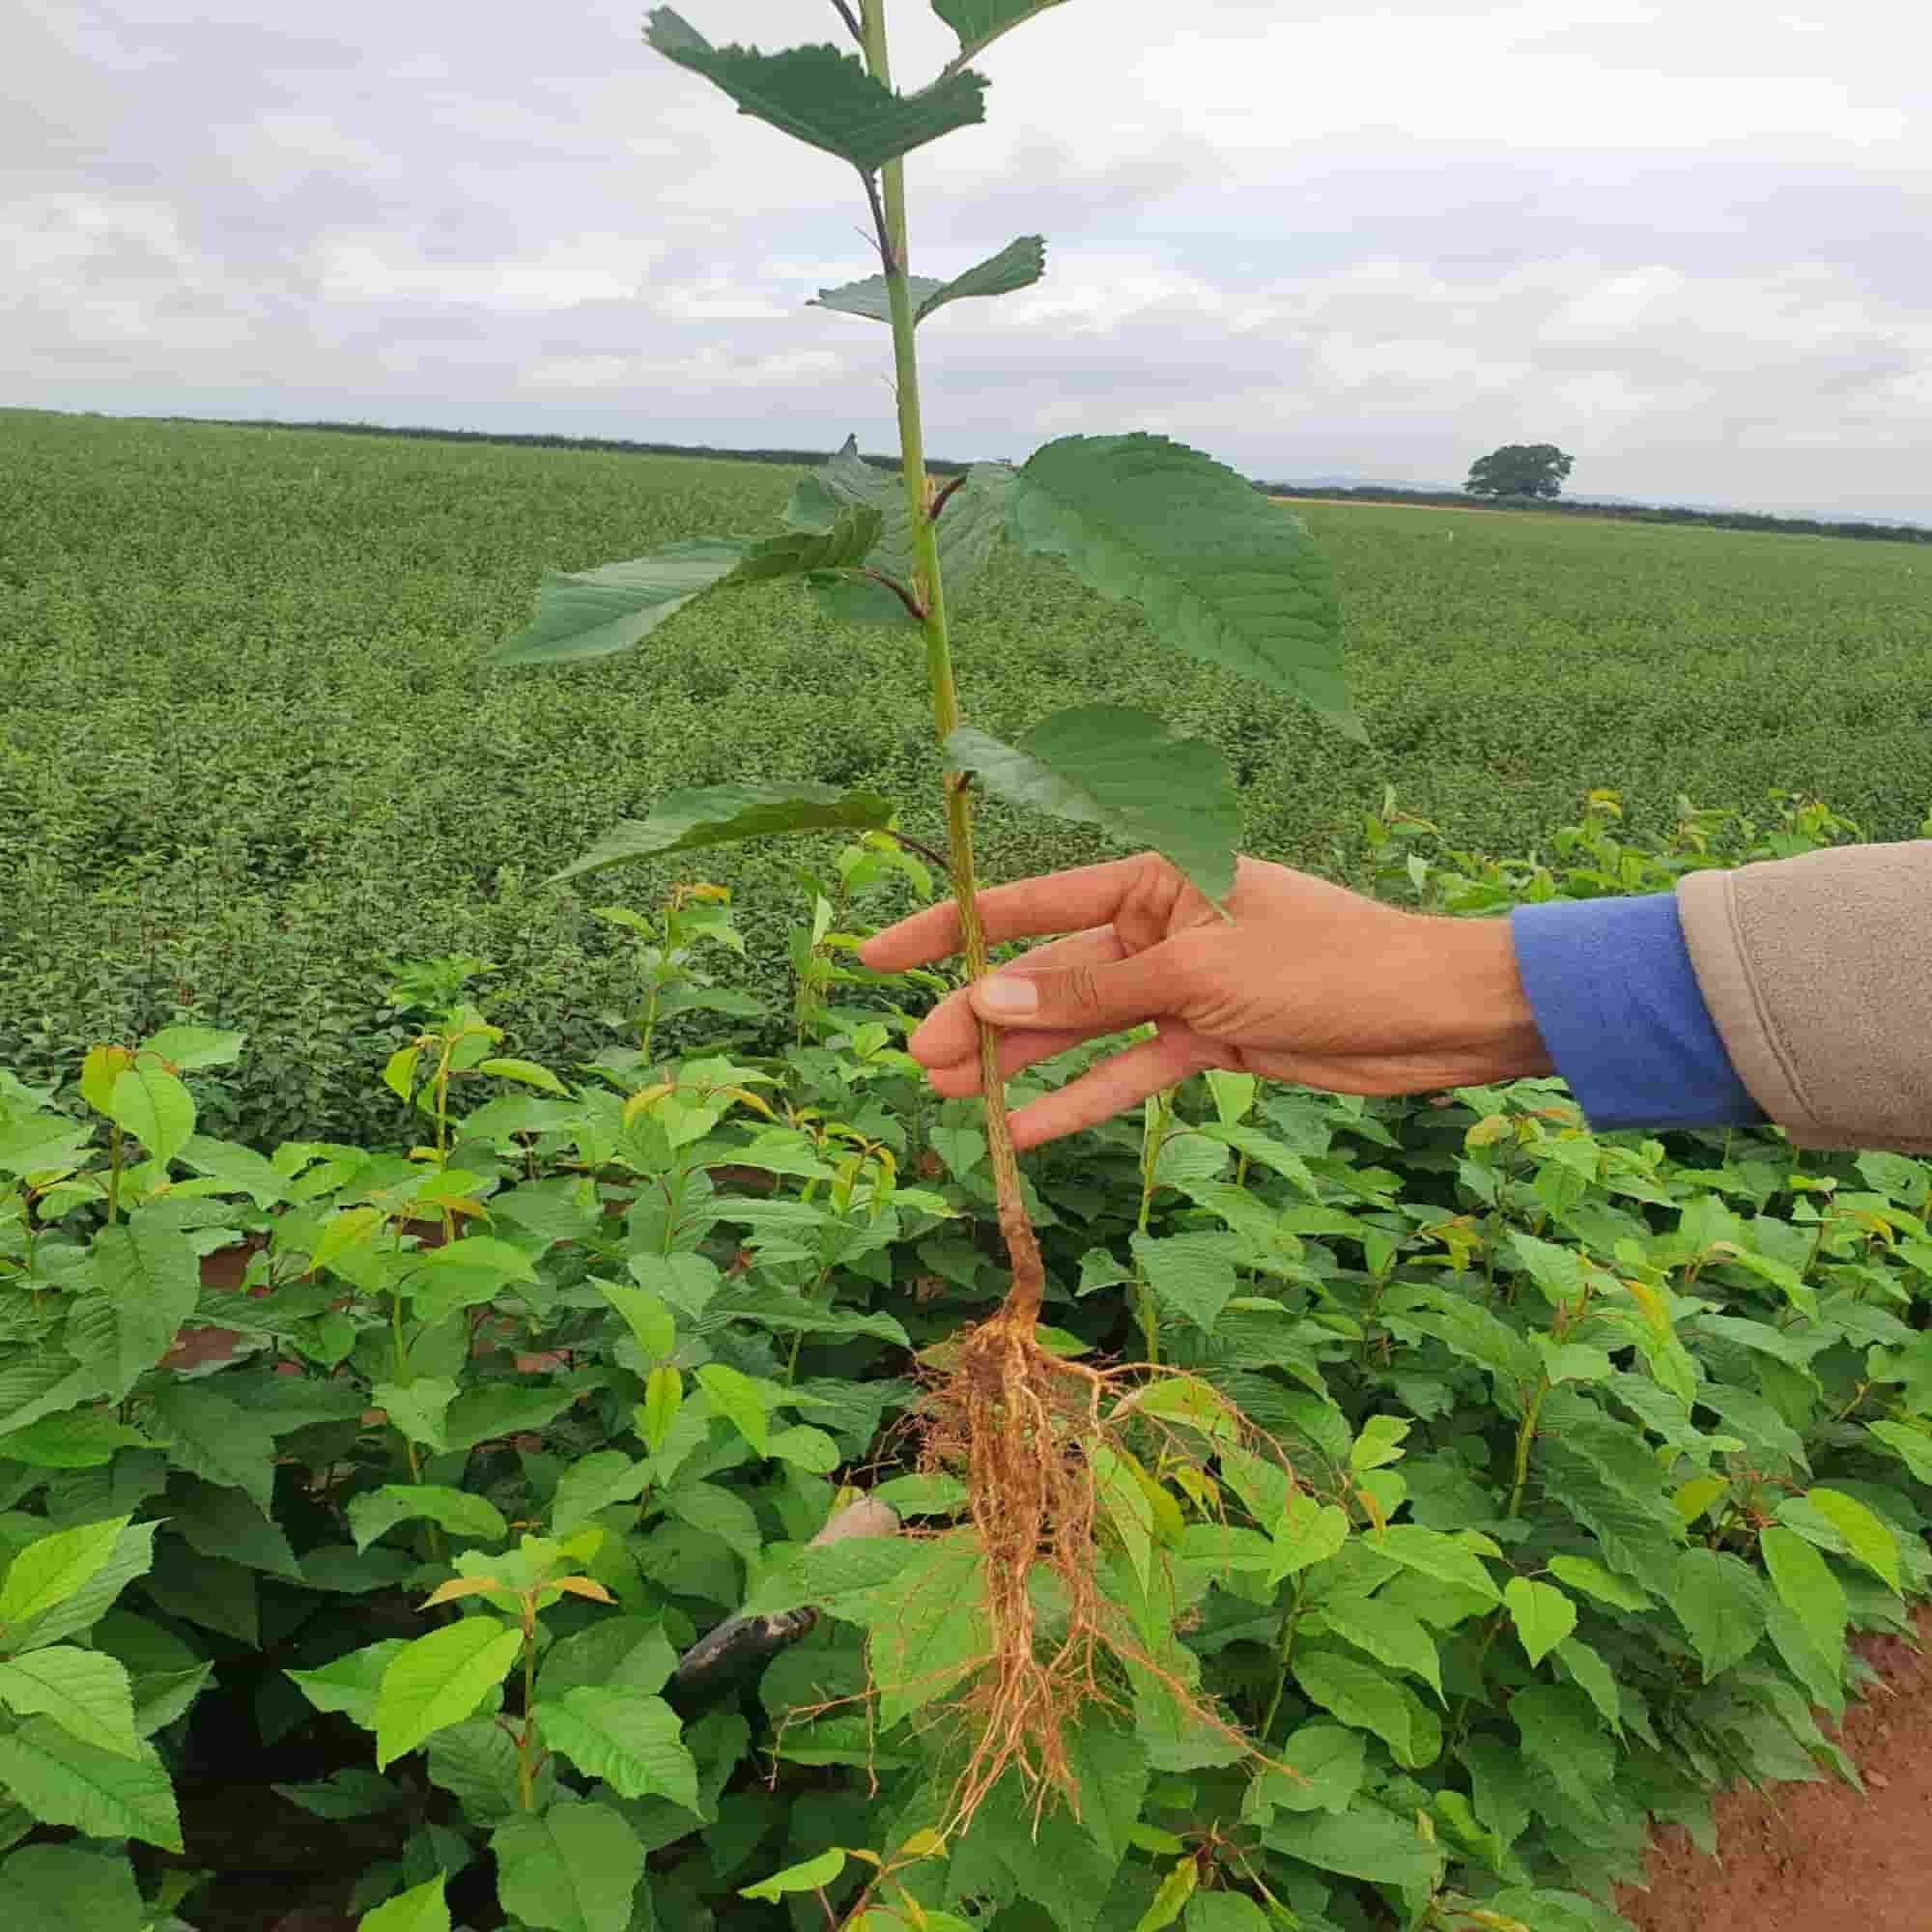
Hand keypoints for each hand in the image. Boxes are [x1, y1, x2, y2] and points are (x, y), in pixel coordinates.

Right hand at [857, 851, 1552, 1148]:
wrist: (1436, 1019)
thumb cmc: (1329, 966)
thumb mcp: (1199, 973)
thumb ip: (1093, 990)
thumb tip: (987, 993)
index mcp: (1154, 875)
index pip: (1030, 900)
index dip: (949, 929)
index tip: (879, 959)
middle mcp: (1158, 923)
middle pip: (1047, 971)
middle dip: (980, 1015)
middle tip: (918, 1062)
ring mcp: (1180, 984)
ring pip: (1081, 1027)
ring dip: (1020, 1062)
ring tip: (952, 1100)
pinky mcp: (1207, 1039)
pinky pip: (1128, 1069)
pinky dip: (1083, 1099)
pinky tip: (1029, 1130)